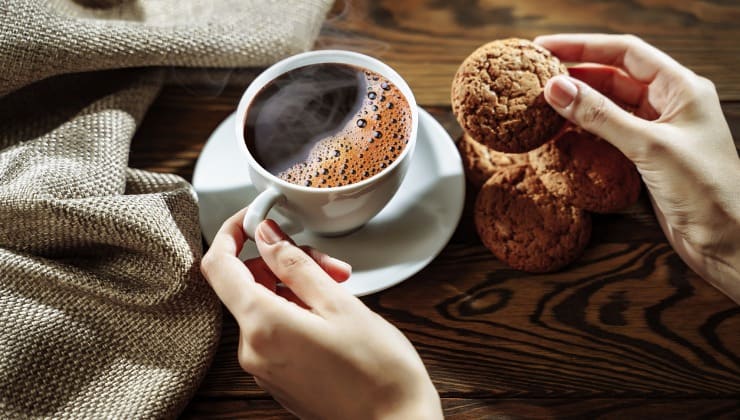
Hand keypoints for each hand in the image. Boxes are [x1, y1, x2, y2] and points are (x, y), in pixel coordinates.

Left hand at [200, 209, 441, 418]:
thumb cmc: (378, 372)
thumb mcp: (339, 303)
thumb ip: (295, 264)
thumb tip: (266, 234)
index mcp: (262, 326)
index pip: (219, 266)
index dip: (232, 233)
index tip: (256, 217)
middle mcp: (252, 350)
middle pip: (247, 285)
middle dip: (284, 263)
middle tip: (330, 263)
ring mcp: (264, 368)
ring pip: (265, 306)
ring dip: (297, 287)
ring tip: (341, 288)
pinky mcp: (279, 377)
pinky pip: (275, 330)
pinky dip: (297, 311)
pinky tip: (332, 313)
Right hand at [535, 34, 739, 303]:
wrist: (727, 242)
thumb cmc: (706, 191)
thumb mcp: (650, 146)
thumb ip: (601, 116)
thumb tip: (556, 88)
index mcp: (681, 88)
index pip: (626, 52)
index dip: (583, 46)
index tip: (544, 47)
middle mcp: (669, 104)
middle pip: (613, 77)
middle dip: (574, 74)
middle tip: (534, 76)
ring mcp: (656, 131)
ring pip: (607, 107)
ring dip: (576, 104)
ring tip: (539, 104)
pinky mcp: (645, 157)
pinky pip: (607, 134)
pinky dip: (583, 131)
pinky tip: (559, 133)